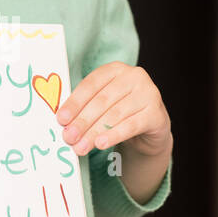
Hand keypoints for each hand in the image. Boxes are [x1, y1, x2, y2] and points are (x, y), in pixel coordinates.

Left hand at [55, 61, 171, 158]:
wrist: (150, 128)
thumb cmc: (120, 112)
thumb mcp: (103, 104)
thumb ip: (85, 107)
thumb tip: (63, 122)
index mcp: (115, 69)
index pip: (91, 84)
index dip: (74, 102)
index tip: (61, 119)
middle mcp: (134, 77)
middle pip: (102, 101)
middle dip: (82, 121)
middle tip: (69, 138)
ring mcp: (148, 94)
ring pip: (115, 115)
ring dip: (94, 132)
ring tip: (80, 147)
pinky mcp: (156, 114)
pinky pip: (131, 126)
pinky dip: (114, 135)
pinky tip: (101, 144)